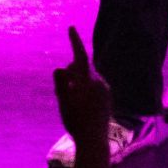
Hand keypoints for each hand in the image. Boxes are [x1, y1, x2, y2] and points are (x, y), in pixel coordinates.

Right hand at [54, 27, 112, 156]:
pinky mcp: (107, 96)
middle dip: (69, 79)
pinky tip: (83, 109)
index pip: (80, 56)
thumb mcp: (64, 103)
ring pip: (84, 81)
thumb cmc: (76, 122)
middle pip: (78, 71)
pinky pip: (91, 88)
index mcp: (88, 81)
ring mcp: (105, 89)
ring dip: (76, 88)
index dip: (75, 41)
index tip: (71, 27)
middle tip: (64, 99)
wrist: (93, 139)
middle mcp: (99, 82)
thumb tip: (60, 68)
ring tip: (73, 108)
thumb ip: (62, 84)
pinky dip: (83, 93)